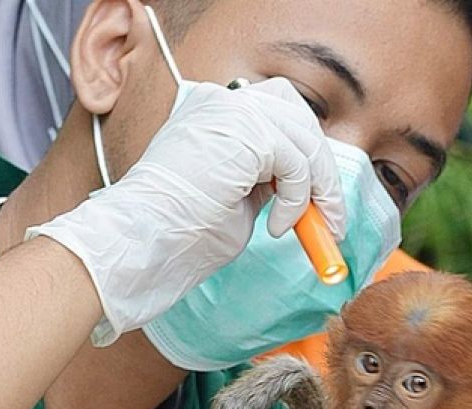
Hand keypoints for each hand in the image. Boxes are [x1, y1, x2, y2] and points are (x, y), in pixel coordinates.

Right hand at [29, 77, 345, 344]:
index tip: (318, 203)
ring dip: (318, 186)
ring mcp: (231, 112)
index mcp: (211, 113)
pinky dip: (300, 198)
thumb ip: (264, 182)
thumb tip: (301, 187)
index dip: (303, 155)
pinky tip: (279, 228)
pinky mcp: (245, 133)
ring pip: (304, 137)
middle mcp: (220, 103)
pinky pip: (298, 162)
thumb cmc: (176, 235)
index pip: (276, 114)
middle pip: (297, 116)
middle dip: (321, 167)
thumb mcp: (232, 199)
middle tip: (331, 217)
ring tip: (312, 227)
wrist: (139, 243)